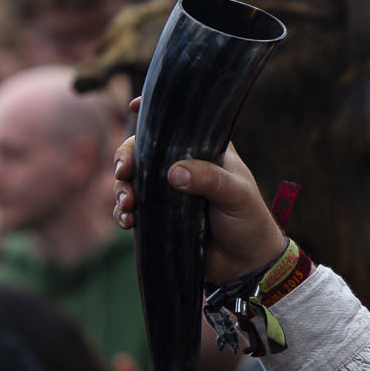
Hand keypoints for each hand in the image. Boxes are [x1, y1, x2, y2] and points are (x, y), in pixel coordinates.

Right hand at [112, 126, 287, 285]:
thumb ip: (209, 179)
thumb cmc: (248, 220)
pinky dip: (123, 213)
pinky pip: (132, 211)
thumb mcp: (236, 194)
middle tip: (123, 171)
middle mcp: (180, 166)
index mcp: (203, 149)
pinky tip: (127, 221)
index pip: (175, 123)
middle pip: (141, 151)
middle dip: (125, 157)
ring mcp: (166, 193)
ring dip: (121, 189)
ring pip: (131, 181)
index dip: (152, 113)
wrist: (246, 264)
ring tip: (127, 204)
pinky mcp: (158, 219)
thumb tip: (173, 173)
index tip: (135, 107)